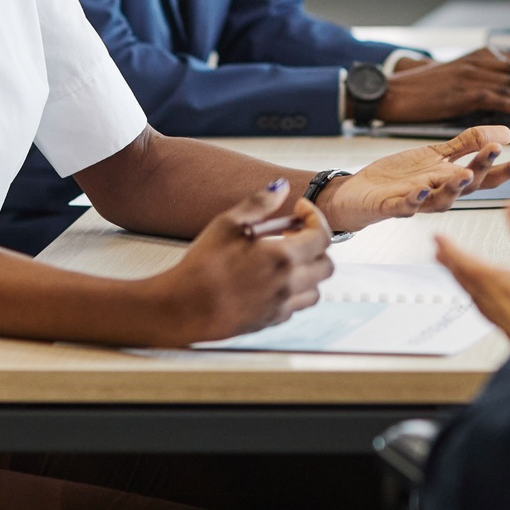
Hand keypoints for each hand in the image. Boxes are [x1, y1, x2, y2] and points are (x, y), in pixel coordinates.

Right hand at [144, 180, 333, 344]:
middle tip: (292, 235)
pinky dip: (292, 292)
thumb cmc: (202, 266)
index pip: (322, 236)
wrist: (182, 307)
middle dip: (315, 246)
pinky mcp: (270, 322)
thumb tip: (281, 187)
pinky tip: (270, 281)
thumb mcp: (227, 224)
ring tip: (284, 260)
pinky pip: (295, 307)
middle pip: (326, 265)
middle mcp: (288, 285)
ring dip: (307, 272)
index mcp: (282, 257)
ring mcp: (281, 307)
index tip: (300, 209)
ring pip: (315, 290)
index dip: (315, 217)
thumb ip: (259, 203)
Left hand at [317, 127, 509, 231]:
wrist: (360, 193)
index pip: (488, 175)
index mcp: (453, 180)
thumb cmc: (399, 177)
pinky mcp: (393, 206)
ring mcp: (418, 202)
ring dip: (455, 187)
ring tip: (466, 172)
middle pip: (469, 185)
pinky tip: (423, 190)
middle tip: (495, 151)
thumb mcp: (437, 154)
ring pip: (442, 199)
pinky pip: (407, 206)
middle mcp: (440, 193)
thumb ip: (469, 143)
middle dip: (484, 169)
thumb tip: (505, 132)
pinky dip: (416, 199)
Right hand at [375, 48, 509, 122]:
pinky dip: (508, 101)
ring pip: (509, 83)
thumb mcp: (460, 79)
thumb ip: (486, 81)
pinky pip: (489, 94)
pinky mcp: (459, 90)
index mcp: (481, 56)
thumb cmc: (426, 90)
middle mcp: (478, 61)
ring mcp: (469, 74)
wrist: (395, 91)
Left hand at [434, 201, 509, 341]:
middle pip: (464, 279)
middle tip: (437, 253)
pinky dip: (480, 297)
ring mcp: (502, 318)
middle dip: (450, 263)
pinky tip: (490, 301)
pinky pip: (486, 308)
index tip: (436, 237)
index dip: (450, 247)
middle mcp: (493, 303)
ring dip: (462, 280)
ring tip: (456, 273)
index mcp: (496, 285)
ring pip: (473, 295)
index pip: (464, 263)